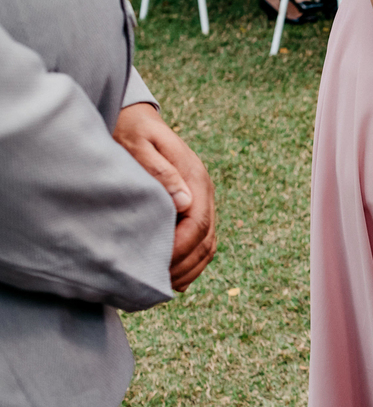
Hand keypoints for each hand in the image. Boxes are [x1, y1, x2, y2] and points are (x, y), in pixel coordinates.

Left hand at [113, 103, 215, 290]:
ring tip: (166, 285)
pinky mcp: (193, 207)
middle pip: (206, 239)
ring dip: (191, 268)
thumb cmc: (130, 132)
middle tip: (158, 283)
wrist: (135, 120)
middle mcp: (203, 192)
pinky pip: (202, 241)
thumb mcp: (139, 144)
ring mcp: (201, 200)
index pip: (198, 224)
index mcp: (194, 178)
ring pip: (208, 244)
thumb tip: (184, 201)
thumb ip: (159, 170)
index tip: (157, 266)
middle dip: (185, 265)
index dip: (180, 249)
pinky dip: (192, 262)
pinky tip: (176, 278)